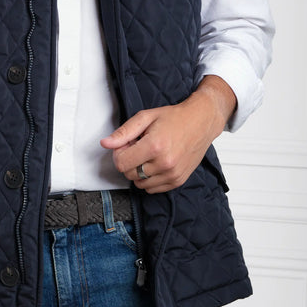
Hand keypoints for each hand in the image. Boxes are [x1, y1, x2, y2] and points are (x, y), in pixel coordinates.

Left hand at [100, 76, 235, 193]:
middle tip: (139, 146)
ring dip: (139, 171)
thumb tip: (105, 143)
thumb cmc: (174, 118)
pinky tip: (156, 163)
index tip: (126, 144)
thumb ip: (123, 132)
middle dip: (129, 160)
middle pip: (129, 174)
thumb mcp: (145, 117)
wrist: (201, 122)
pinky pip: (152, 189)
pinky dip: (149, 178)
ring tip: (149, 154)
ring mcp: (172, 174)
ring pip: (139, 183)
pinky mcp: (178, 181)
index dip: (119, 153)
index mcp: (154, 146)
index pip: (121, 164)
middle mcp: (164, 163)